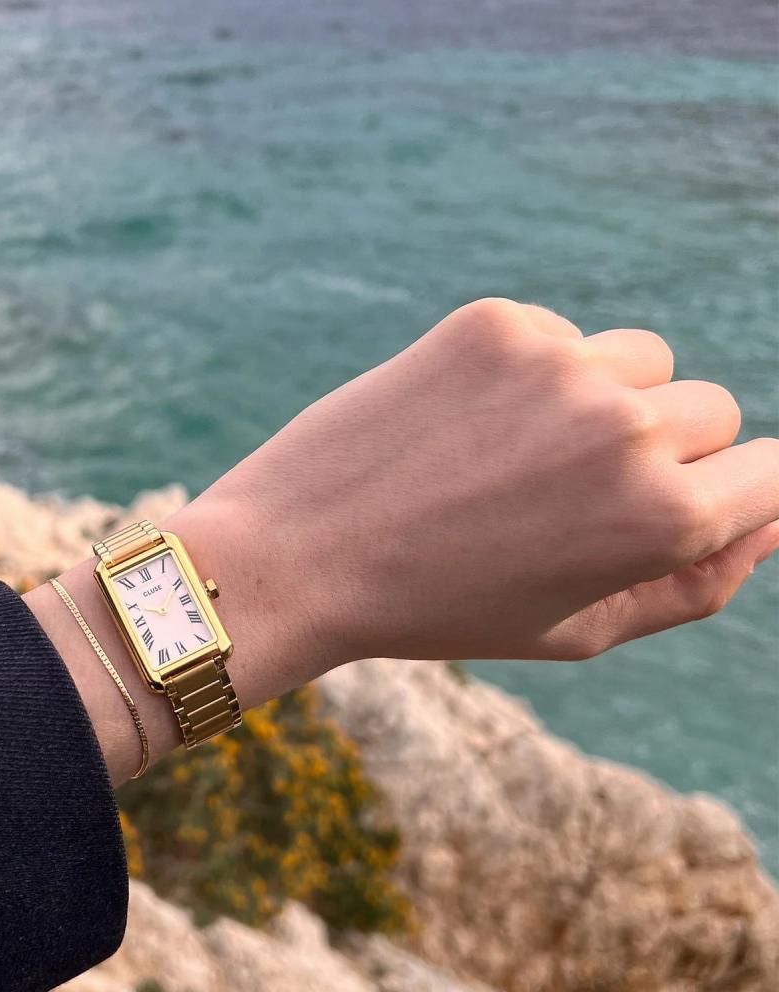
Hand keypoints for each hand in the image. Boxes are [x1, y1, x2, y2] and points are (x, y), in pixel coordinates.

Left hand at [29, 298, 778, 783]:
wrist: (297, 559)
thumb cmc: (439, 610)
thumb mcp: (577, 631)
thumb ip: (696, 583)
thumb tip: (772, 518)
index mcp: (664, 519)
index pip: (774, 471)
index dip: (724, 493)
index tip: (668, 507)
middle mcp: (626, 428)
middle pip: (710, 412)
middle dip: (658, 452)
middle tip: (560, 499)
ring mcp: (560, 365)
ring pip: (640, 361)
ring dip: (600, 402)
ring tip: (508, 461)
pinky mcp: (496, 325)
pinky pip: (560, 337)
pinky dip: (530, 373)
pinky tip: (461, 424)